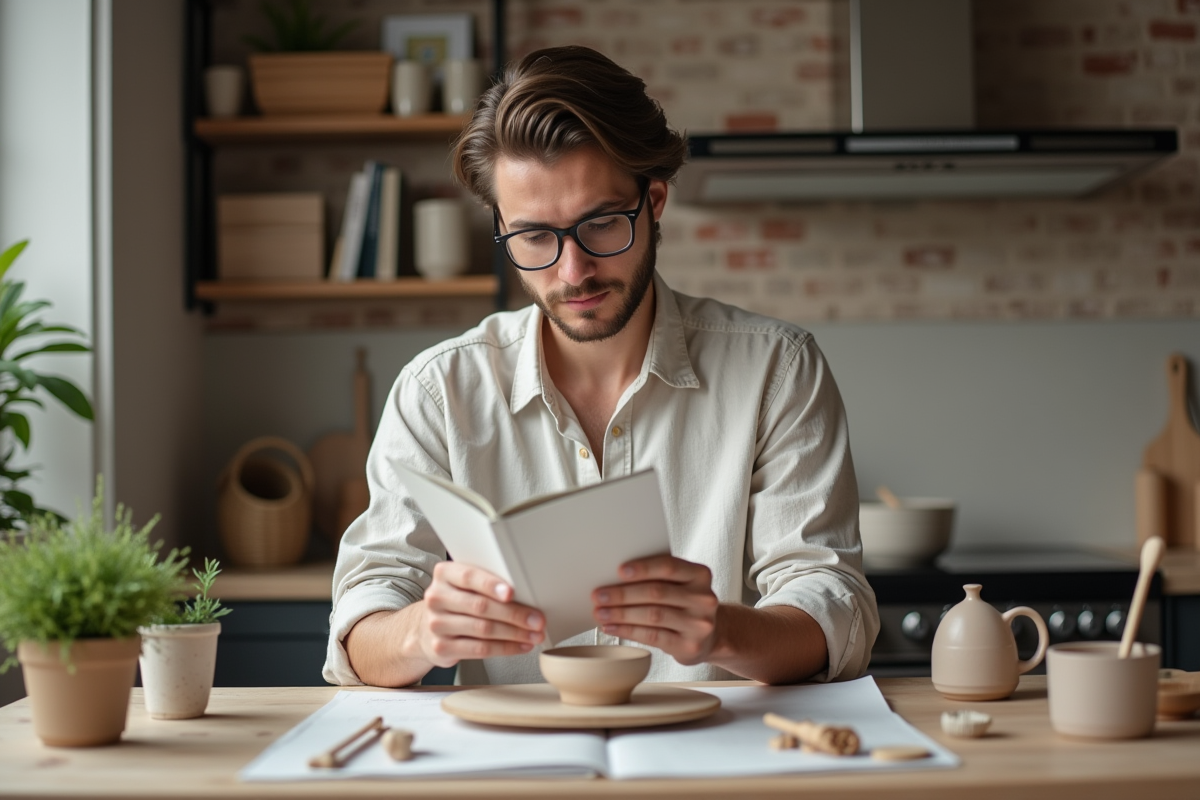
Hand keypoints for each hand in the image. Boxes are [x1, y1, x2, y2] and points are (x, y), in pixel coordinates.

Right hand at [418, 561, 545, 667]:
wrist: (425, 628)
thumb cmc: (456, 601)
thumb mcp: (464, 584)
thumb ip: (487, 582)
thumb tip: (527, 592)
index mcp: (444, 574)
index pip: (470, 576)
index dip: (492, 585)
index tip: (512, 593)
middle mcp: (437, 598)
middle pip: (480, 606)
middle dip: (514, 614)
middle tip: (537, 619)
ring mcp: (437, 624)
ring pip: (483, 629)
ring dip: (514, 633)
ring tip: (534, 634)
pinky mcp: (442, 648)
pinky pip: (480, 649)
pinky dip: (505, 648)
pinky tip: (520, 645)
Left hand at [591, 555, 719, 665]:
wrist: (711, 635)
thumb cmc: (685, 604)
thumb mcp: (681, 584)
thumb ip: (658, 577)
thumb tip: (613, 577)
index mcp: (700, 575)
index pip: (669, 567)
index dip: (643, 568)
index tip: (619, 571)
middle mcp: (703, 598)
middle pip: (657, 593)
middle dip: (623, 594)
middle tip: (599, 596)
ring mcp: (698, 624)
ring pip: (652, 616)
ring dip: (621, 614)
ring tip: (601, 613)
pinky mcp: (689, 646)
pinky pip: (653, 636)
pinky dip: (628, 631)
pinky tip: (612, 628)